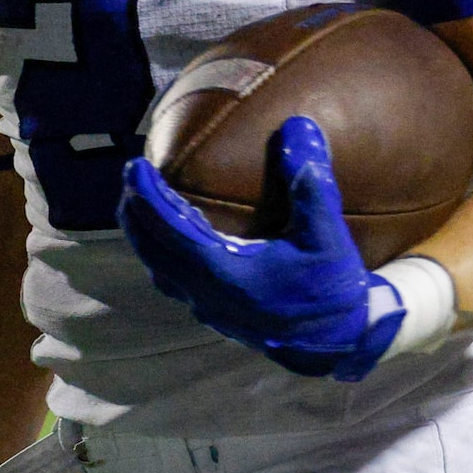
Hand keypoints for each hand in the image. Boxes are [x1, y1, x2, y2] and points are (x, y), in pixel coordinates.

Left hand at [116, 117, 404, 380]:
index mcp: (224, 274)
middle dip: (135, 212)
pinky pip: (175, 278)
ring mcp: (208, 308)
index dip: (148, 197)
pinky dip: (163, 251)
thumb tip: (298, 127)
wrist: (339, 344)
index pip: (169, 231)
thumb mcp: (327, 237)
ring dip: (146, 234)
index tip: (134, 167)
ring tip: (142, 202)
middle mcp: (206, 294)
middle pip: (152, 250)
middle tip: (132, 175)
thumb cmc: (332, 293)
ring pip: (160, 267)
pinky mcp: (217, 313)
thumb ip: (310, 184)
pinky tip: (175, 236)